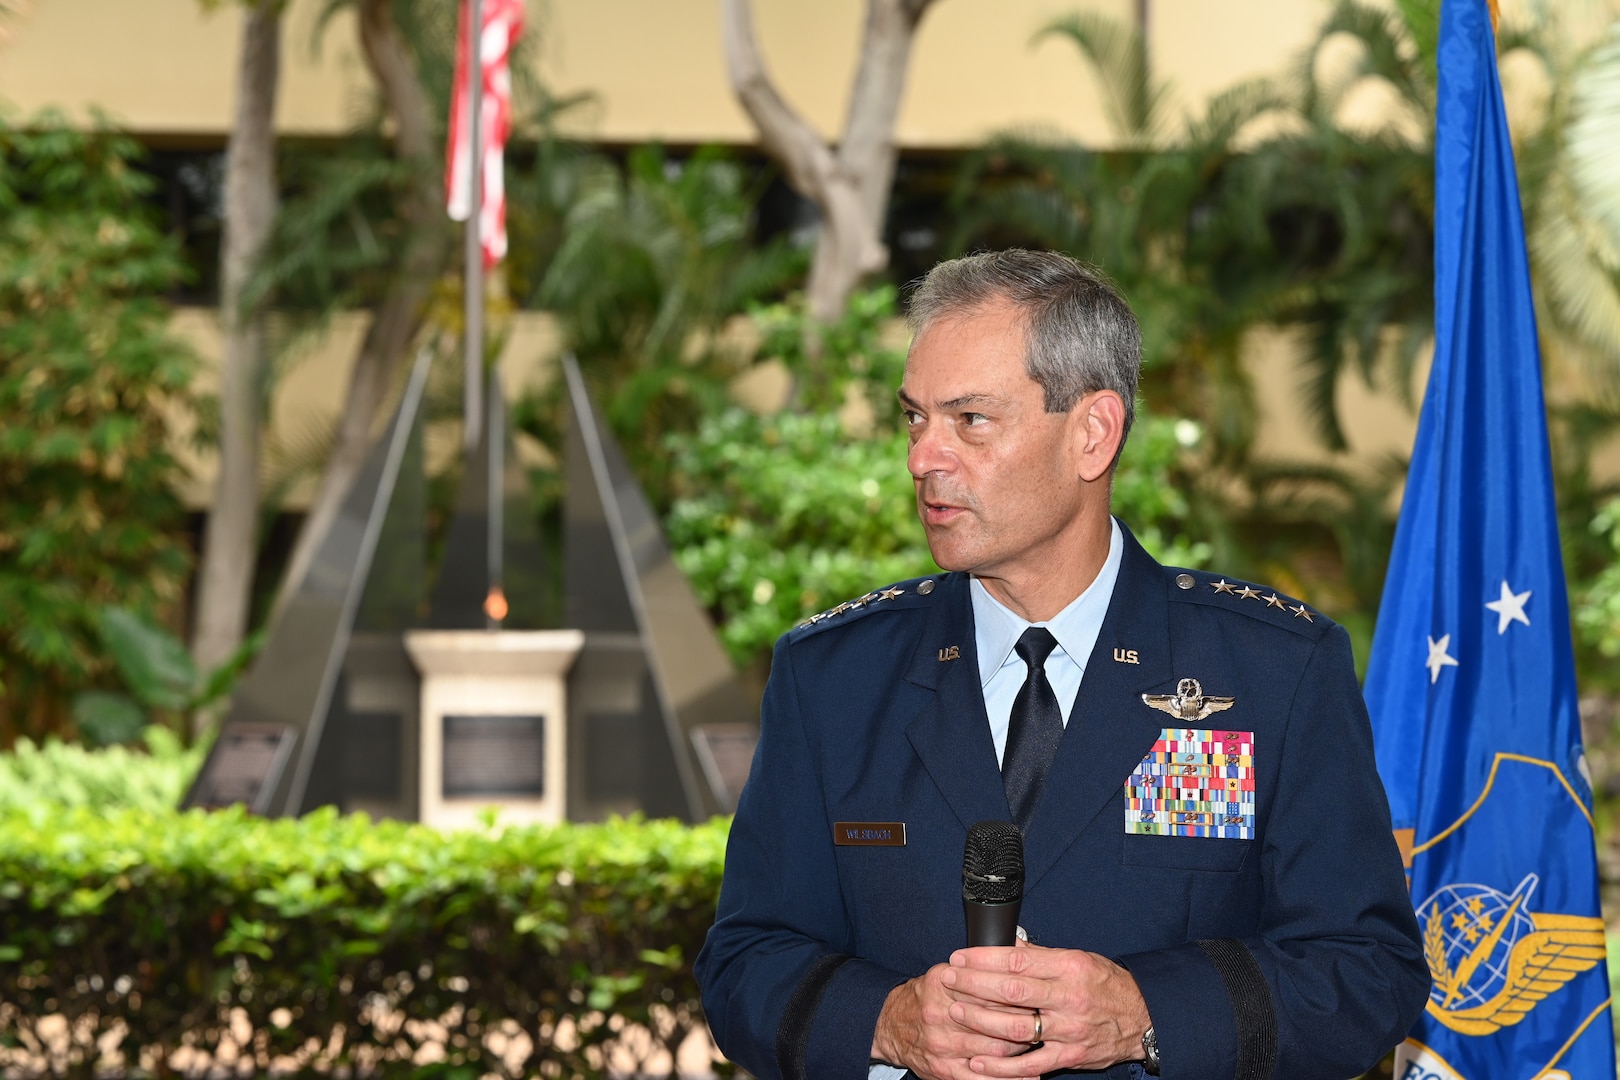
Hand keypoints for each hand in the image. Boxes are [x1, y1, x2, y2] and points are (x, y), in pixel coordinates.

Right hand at [870, 964, 1037, 1079]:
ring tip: (1039, 1042)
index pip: (988, 988)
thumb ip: (974, 968)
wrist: (891, 1026)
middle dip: (1024, 1021)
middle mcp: (941, 1015)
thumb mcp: (943, 974)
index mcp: (943, 985)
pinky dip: (1007, 1078)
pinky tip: (1028, 1076)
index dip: (1017, 993)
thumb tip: (1015, 952)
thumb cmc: (925, 998)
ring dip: (1021, 1048)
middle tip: (1045, 1018)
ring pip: (993, 1050)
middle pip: (994, 1020)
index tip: (1038, 994)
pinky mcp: (944, 1070)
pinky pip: (981, 1078)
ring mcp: (943, 1045)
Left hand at [940, 943, 1151, 1075]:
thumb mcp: (1078, 959)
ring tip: (957, 1011)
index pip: (1018, 959)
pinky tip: (978, 1060)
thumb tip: (1006, 944)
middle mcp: (1069, 998)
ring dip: (981, 1020)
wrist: (1143, 1018)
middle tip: (949, 978)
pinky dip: (1002, 1066)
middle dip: (974, 984)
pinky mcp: (1069, 1057)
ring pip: (1017, 1027)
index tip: (960, 957)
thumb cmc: (1107, 985)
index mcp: (1069, 967)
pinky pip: (1029, 1065)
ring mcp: (1069, 1030)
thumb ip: (1041, 955)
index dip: (984, 958)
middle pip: (1012, 991)